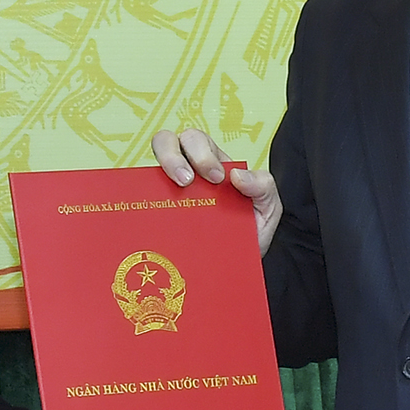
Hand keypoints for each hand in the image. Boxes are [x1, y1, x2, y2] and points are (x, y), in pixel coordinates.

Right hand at [152, 127, 282, 254]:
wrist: (237, 269)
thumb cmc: (250, 234)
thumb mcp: (268, 208)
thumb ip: (263, 186)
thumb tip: (236, 175)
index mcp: (213, 165)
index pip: (197, 141)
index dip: (202, 152)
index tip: (216, 178)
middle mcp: (188, 174)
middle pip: (168, 141)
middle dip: (176, 155)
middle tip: (188, 181)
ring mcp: (170, 194)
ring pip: (151, 165)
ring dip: (163, 166)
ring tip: (177, 189)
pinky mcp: (157, 217)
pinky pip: (142, 200)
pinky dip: (143, 199)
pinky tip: (156, 213)